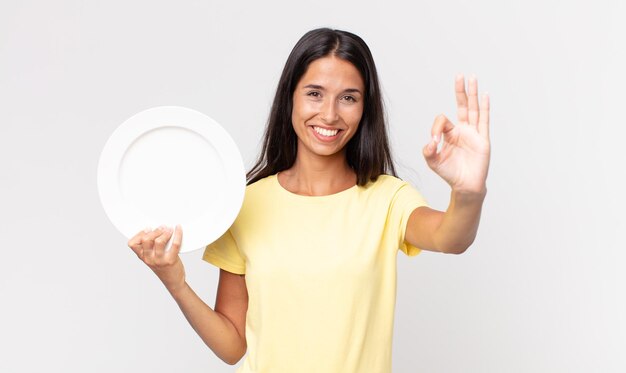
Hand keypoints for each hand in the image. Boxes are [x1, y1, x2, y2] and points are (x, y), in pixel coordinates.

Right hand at [128, 225, 185, 293]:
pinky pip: (175, 244)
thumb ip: (150, 247)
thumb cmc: (163, 268)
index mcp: (142, 257)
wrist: (173, 282)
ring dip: (165, 232)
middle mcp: (149, 259)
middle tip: (162, 227)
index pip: (132, 244)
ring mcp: (159, 260)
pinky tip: (178, 229)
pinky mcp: (171, 260)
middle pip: (146, 240)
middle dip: (155, 231)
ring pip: (159, 241)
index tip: (148, 229)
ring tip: (169, 229)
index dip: (139, 234)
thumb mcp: (152, 258)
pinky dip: (178, 234)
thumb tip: (155, 228)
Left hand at [422, 74, 489, 193]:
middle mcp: (463, 130)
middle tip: (459, 75)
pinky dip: (485, 108)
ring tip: (472, 78)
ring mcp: (474, 133)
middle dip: (460, 91)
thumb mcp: (433, 161)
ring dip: (472, 94)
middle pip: (462, 105)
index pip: (443, 120)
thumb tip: (430, 142)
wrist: (465, 185)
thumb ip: (428, 151)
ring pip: (474, 109)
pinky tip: (485, 96)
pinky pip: (484, 121)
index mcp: (450, 133)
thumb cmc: (449, 173)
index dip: (436, 127)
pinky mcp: (482, 140)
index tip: (434, 141)